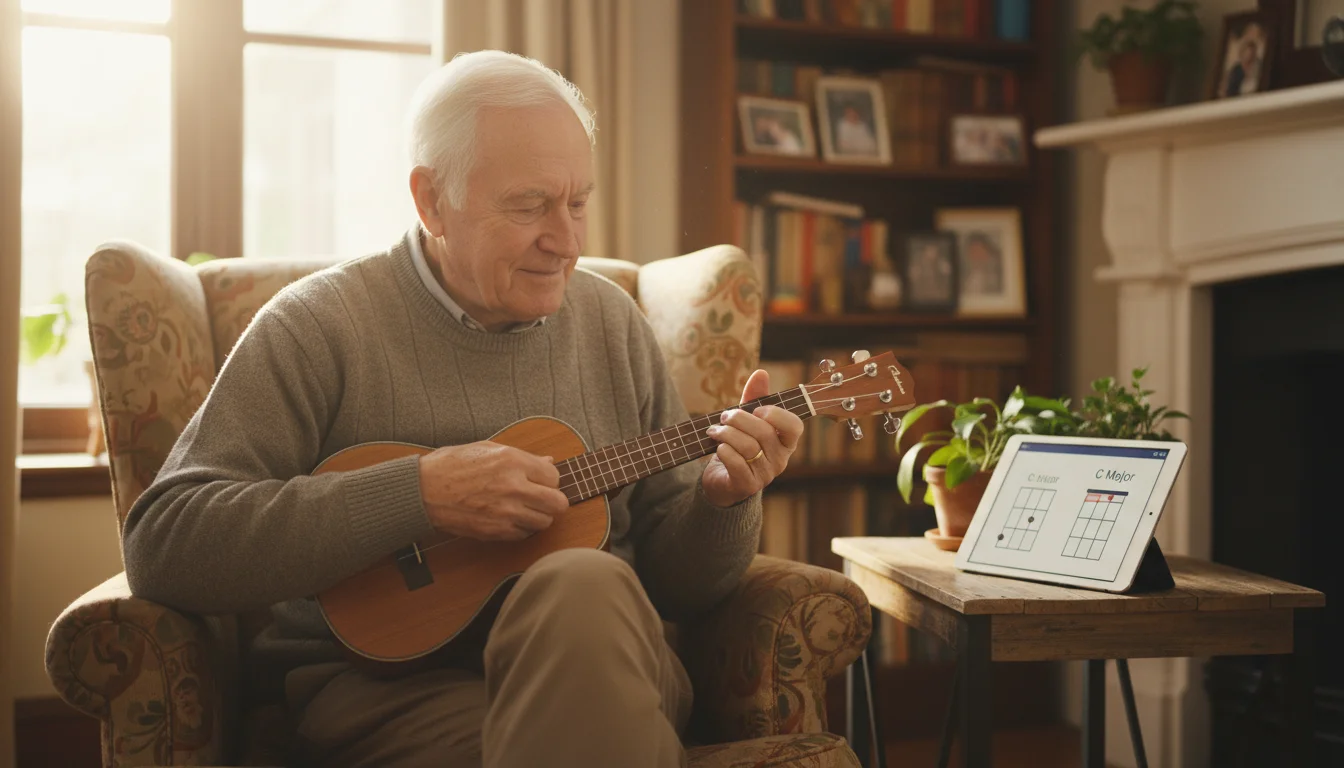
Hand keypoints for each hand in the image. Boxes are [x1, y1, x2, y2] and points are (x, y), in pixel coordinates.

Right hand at [418, 442, 568, 540]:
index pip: (554, 477)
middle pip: (558, 504)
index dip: (549, 480)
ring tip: (523, 508)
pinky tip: (508, 518)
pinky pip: (523, 534)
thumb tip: (548, 462)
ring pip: (544, 522)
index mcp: (512, 461)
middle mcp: (513, 486)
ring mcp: (505, 512)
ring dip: (537, 516)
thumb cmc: (451, 465)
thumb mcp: (488, 449)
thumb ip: (523, 457)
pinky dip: (520, 528)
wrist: (422, 491)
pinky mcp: (495, 531)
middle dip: (552, 501)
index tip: (540, 481)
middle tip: (541, 499)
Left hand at [701, 369, 804, 507]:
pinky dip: (724, 450)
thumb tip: (761, 373)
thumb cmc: (739, 446)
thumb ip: (754, 398)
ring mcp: (765, 475)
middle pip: (764, 432)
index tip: (757, 409)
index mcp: (785, 442)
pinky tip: (718, 447)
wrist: (723, 480)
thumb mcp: (747, 421)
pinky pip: (737, 463)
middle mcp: (780, 460)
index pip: (794, 426)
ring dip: (726, 433)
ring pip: (749, 447)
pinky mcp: (747, 486)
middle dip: (739, 419)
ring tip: (714, 430)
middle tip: (724, 416)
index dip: (776, 415)